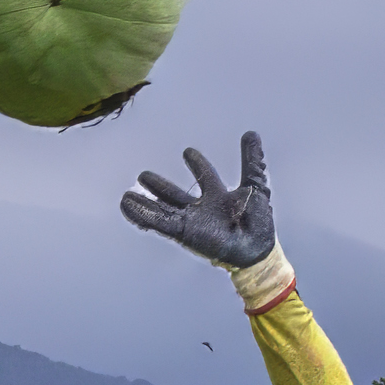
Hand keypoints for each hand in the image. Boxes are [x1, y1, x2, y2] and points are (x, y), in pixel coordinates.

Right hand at [120, 131, 285, 288]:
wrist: (256, 250)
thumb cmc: (259, 225)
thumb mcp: (256, 185)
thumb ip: (252, 161)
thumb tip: (252, 134)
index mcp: (219, 197)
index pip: (205, 176)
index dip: (197, 163)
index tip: (188, 152)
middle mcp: (203, 209)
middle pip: (175, 195)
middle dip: (160, 187)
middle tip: (143, 176)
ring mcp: (191, 221)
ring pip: (162, 209)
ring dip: (144, 202)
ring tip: (126, 196)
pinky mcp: (184, 231)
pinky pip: (159, 221)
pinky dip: (143, 214)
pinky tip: (128, 205)